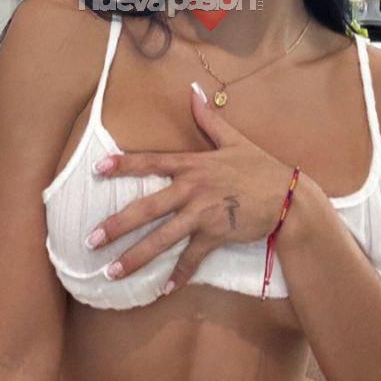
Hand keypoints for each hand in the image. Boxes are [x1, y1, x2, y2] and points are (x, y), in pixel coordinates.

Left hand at [84, 81, 296, 294]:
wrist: (289, 197)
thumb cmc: (260, 167)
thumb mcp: (234, 139)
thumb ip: (208, 118)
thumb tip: (193, 90)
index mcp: (193, 165)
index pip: (152, 162)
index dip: (124, 165)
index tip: (97, 169)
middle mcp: (193, 189)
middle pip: (148, 208)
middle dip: (117, 225)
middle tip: (91, 240)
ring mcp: (203, 214)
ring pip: (163, 238)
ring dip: (136, 256)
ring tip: (112, 271)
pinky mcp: (216, 235)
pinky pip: (192, 258)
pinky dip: (179, 275)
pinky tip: (163, 290)